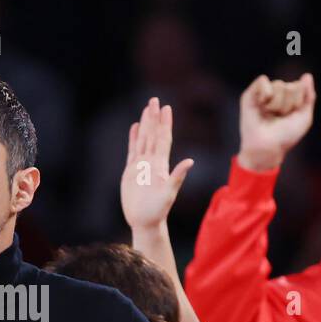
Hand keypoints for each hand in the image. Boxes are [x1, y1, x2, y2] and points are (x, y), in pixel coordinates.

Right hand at [120, 97, 194, 232]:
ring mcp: (141, 165)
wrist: (145, 221)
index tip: (166, 108)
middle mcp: (151, 162)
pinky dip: (133, 138)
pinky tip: (134, 128)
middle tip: (154, 100)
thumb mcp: (169, 193)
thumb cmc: (158, 210)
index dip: (165, 124)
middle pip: (152, 135)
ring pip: (142, 140)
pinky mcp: (131, 171)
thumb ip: (178, 176)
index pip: (163, 139)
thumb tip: (190, 161)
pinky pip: (132, 151)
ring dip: (144, 125)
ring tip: (145, 110)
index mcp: (161, 165)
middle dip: (153, 118)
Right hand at [237, 73, 315, 172]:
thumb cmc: (286, 136)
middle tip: (279, 118)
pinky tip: (262, 105)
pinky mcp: (250, 95)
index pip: (299, 87)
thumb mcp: (304, 117)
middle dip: (287, 104)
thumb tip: (306, 75)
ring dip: (277, 104)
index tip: (291, 116)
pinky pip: (262, 81)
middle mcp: (276, 94)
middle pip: (289, 86)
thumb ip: (309, 96)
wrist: (268, 146)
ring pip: (278, 85)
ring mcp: (263, 94)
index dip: (298, 102)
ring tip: (270, 115)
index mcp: (290, 98)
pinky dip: (265, 93)